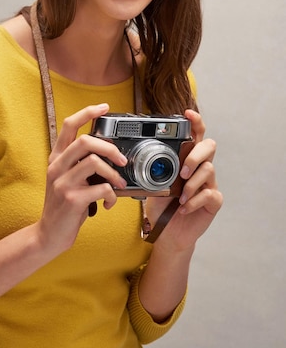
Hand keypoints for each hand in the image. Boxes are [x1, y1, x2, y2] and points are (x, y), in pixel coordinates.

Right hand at [37, 103, 127, 254]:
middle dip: (109, 147)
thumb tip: (109, 154)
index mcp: (56, 158)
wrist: (49, 235)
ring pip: (94, 162)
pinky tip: (109, 203)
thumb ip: (80, 165)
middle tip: (122, 160)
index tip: (105, 107)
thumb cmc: (64, 206)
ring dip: (113, 173)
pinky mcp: (71, 199)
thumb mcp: (66, 179)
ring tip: (118, 184)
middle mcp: (56, 167)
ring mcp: (62, 183)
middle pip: (85, 141)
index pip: (69, 125)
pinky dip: (112, 195)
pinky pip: (101, 188)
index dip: (87, 113)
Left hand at [147, 109, 222, 252]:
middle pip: (209, 146)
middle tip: (182, 172)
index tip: (188, 113)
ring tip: (180, 195)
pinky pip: (210, 194)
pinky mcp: (213, 201)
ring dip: (192, 183)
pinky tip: (183, 207)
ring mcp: (209, 183)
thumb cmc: (161, 206)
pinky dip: (194, 201)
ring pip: (209, 169)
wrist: (167, 234)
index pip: (194, 135)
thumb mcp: (151, 184)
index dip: (195, 122)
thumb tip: (134, 156)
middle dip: (195, 155)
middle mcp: (200, 167)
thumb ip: (150, 169)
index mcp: (186, 158)